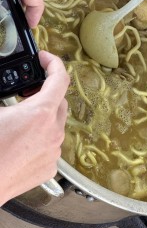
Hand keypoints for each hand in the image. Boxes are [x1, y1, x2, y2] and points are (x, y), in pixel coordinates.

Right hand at [0, 51, 69, 205]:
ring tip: (20, 122)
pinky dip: (41, 140)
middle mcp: (53, 131)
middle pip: (59, 102)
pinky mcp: (50, 168)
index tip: (45, 59)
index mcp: (40, 113)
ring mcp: (54, 151)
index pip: (60, 79)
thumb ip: (3, 93)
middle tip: (25, 94)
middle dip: (45, 93)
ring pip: (56, 125)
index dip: (53, 63)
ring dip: (43, 118)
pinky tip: (21, 143)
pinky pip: (51, 146)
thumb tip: (5, 89)